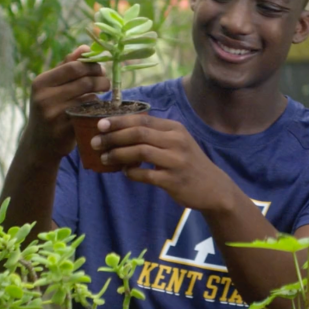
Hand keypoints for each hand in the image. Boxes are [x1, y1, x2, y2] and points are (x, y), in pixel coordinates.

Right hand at [26, 45, 110, 159]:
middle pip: (84, 81)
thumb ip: (67, 65)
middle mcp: (45, 98)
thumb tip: (86, 47)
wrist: (38, 144)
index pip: (74, 67)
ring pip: (89, 98)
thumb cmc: (48, 108)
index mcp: (41, 82)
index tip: (100, 69)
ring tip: (100, 95)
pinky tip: (96, 109)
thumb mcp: (51, 87)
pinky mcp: (65, 131)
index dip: (92, 66)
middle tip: (106, 82)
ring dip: (99, 95)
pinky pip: (89, 115)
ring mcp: (54, 116)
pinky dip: (96, 110)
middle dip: (101, 79)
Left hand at [91, 114, 243, 213]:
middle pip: (138, 133)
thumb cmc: (189, 163)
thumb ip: (154, 135)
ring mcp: (176, 161)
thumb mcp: (177, 142)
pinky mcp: (173, 180)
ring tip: (104, 158)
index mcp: (174, 129)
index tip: (100, 124)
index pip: (142, 120)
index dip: (119, 121)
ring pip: (140, 152)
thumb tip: (120, 131)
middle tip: (96, 142)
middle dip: (113, 136)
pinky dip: (132, 173)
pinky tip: (125, 172)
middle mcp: (176, 141)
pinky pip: (146, 175)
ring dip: (118, 154)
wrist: (213, 188)